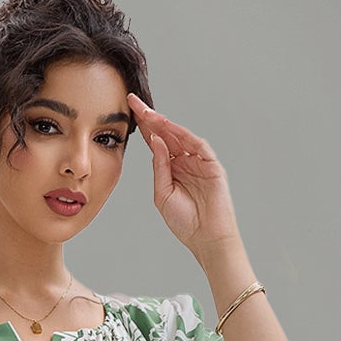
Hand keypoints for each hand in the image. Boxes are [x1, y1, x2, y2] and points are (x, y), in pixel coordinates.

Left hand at [127, 90, 238, 252]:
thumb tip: (155, 141)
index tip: (128, 112)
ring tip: (147, 113)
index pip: (156, 143)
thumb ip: (159, 168)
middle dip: (150, 118)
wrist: (206, 239)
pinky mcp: (212, 166)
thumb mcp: (162, 194)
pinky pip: (197, 145)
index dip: (143, 127)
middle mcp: (185, 162)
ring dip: (164, 123)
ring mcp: (199, 162)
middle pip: (165, 135)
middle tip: (134, 102)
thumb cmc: (185, 222)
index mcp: (172, 169)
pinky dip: (183, 136)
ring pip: (180, 137)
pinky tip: (168, 130)